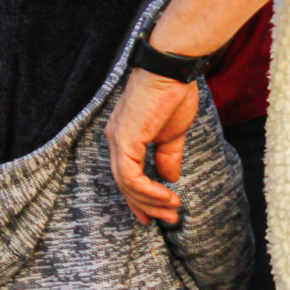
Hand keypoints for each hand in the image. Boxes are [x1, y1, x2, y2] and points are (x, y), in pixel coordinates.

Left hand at [105, 71, 200, 224]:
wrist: (172, 70)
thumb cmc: (173, 93)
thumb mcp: (173, 133)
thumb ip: (168, 155)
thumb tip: (169, 178)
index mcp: (124, 136)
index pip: (126, 175)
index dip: (140, 198)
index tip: (155, 215)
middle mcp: (115, 139)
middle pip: (125, 184)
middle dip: (147, 205)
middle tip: (169, 219)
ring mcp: (117, 140)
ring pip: (127, 184)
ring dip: (151, 201)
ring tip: (173, 209)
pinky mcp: (124, 140)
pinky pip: (131, 177)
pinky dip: (149, 191)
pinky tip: (167, 195)